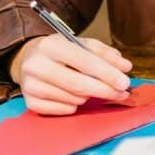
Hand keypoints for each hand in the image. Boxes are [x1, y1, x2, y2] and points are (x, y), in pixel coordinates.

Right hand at [10, 34, 132, 114]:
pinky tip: (75, 96)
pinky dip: (74, 105)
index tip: (125, 82)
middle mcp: (37, 65)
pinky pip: (62, 110)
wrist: (30, 59)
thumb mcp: (83, 44)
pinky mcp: (29, 102)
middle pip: (78, 84)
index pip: (85, 62)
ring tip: (92, 88)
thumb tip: (125, 67)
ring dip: (89, 97)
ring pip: (72, 98)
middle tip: (122, 94)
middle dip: (105, 90)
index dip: (107, 74)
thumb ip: (106, 54)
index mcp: (52, 45)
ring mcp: (30, 85)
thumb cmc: (62, 51)